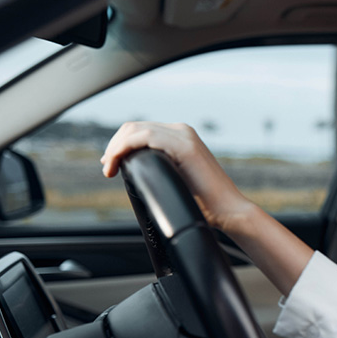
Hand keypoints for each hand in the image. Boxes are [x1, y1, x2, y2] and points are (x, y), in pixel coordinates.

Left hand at [101, 122, 253, 231]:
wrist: (229, 210)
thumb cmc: (205, 204)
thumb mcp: (176, 180)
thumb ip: (160, 169)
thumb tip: (133, 173)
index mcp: (180, 137)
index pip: (140, 130)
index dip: (120, 144)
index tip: (112, 164)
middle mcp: (182, 131)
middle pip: (134, 127)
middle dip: (114, 145)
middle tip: (108, 167)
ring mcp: (184, 136)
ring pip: (135, 129)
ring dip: (116, 147)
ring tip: (110, 167)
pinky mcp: (184, 146)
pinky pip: (145, 137)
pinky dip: (125, 147)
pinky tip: (118, 162)